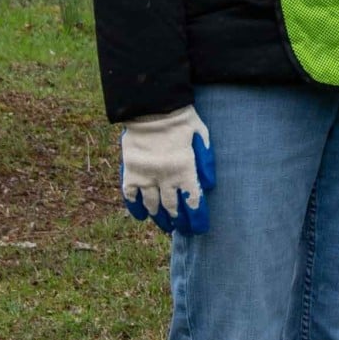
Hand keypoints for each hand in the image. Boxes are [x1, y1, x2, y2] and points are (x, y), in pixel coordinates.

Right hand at [120, 104, 214, 233]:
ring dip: (159, 217)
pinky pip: (130, 196)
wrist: (151, 109)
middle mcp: (165, 177)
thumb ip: (206, 162)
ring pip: (152, 204)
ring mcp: (146, 176)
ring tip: (165, 226)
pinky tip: (140, 216)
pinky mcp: (130, 171)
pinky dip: (135, 207)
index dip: (196, 217)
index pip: (193, 201)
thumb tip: (209, 186)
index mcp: (185, 170)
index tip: (199, 229)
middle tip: (183, 230)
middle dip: (179, 221)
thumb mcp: (202, 136)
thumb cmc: (182, 121)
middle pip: (172, 207)